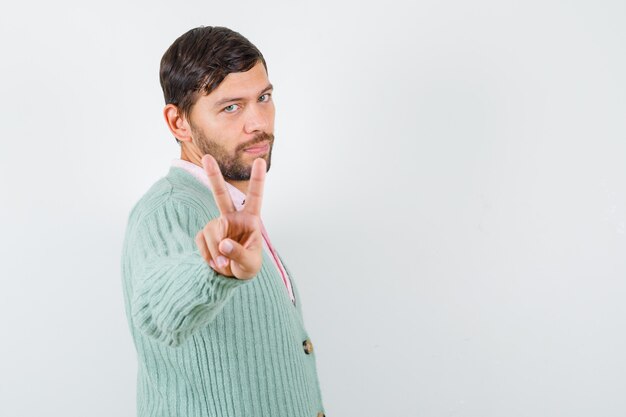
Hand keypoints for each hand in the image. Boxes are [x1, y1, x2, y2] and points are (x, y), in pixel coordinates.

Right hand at [194, 154, 265, 279]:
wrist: (233, 276)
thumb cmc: (248, 265)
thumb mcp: (250, 263)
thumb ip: (238, 253)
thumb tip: (223, 244)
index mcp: (251, 219)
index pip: (255, 196)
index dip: (257, 179)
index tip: (259, 160)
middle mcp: (233, 218)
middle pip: (221, 195)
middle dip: (213, 176)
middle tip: (206, 157)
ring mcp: (218, 225)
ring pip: (211, 231)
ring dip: (215, 251)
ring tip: (223, 265)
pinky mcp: (206, 235)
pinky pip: (202, 241)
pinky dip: (208, 255)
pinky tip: (216, 263)